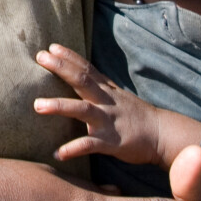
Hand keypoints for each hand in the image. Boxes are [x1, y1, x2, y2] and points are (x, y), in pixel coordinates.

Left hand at [35, 44, 163, 164]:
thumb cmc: (136, 115)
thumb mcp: (118, 94)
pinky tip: (57, 154)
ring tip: (37, 106)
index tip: (51, 47)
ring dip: (59, 106)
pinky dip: (73, 149)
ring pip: (82, 110)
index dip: (69, 56)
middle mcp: (106, 101)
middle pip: (82, 80)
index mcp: (107, 90)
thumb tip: (79, 72)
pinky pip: (89, 145)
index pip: (86, 68)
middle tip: (40, 57)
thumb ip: (99, 84)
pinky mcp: (111, 142)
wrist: (163, 135)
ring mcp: (108, 120)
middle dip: (61, 68)